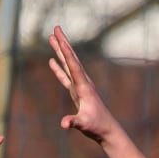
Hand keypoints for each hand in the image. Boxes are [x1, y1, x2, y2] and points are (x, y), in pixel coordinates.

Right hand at [48, 27, 118, 144]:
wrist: (106, 129)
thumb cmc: (97, 126)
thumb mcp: (84, 124)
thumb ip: (74, 122)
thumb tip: (63, 124)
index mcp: (84, 87)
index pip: (73, 66)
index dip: (66, 52)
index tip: (60, 38)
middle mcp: (82, 82)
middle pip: (71, 59)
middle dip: (63, 43)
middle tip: (56, 28)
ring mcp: (79, 86)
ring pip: (68, 64)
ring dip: (60, 51)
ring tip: (52, 37)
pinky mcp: (77, 92)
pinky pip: (65, 76)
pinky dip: (58, 68)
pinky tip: (52, 61)